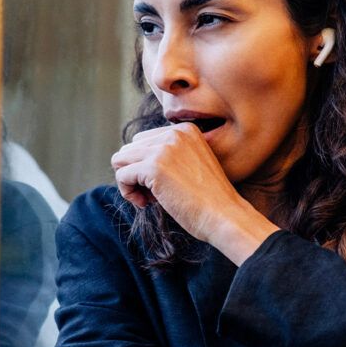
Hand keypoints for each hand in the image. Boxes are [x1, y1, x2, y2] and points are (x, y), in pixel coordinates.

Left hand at [112, 123, 277, 263]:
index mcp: (185, 130)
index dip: (146, 166)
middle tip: (154, 194)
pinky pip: (122, 175)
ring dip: (130, 182)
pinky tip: (145, 203)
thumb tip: (124, 158)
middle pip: (130, 149)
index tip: (163, 184)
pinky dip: (128, 192)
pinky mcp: (154, 167)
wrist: (225, 216)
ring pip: (121, 160)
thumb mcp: (191, 164)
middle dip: (135, 172)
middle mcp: (174, 133)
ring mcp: (163, 149)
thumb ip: (167, 154)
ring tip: (149, 198)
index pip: (144, 140)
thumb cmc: (208, 199)